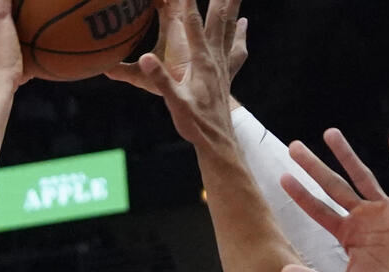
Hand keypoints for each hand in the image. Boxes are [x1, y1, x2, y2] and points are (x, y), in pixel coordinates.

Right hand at [134, 0, 243, 146]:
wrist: (217, 141)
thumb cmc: (195, 124)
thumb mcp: (174, 102)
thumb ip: (160, 80)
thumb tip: (145, 58)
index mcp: (202, 61)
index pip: (194, 23)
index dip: (188, 1)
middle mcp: (215, 59)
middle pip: (217, 20)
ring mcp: (223, 65)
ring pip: (228, 29)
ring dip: (230, 9)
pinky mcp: (226, 73)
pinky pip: (235, 48)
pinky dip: (239, 34)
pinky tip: (243, 24)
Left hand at [279, 130, 388, 271]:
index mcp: (347, 236)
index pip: (318, 210)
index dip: (301, 195)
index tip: (283, 178)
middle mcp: (362, 218)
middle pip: (333, 186)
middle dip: (314, 167)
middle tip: (293, 146)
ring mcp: (385, 211)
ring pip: (362, 176)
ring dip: (346, 155)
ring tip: (329, 133)